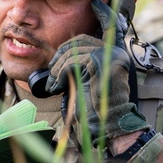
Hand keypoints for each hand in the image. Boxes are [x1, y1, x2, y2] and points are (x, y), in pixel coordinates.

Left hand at [46, 30, 147, 147]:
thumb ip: (80, 64)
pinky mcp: (97, 64)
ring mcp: (106, 56)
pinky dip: (60, 76)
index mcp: (112, 52)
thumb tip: (58, 54)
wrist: (109, 122)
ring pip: (72, 54)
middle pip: (77, 43)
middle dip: (59, 57)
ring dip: (57, 70)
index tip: (54, 64)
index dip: (66, 49)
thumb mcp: (88, 77)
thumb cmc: (97, 105)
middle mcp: (112, 51)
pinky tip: (57, 88)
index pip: (83, 40)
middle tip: (51, 74)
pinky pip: (71, 64)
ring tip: (52, 85)